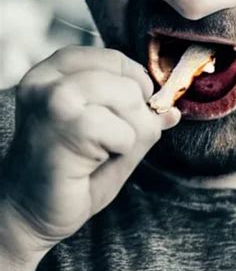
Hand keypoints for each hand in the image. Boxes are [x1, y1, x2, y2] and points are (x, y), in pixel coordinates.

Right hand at [0, 46, 179, 259]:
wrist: (29, 213)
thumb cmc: (70, 174)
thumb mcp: (112, 138)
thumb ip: (141, 119)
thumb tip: (172, 110)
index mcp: (54, 72)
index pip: (114, 58)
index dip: (136, 83)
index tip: (135, 108)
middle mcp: (48, 79)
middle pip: (128, 81)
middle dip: (137, 117)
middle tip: (112, 142)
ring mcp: (53, 99)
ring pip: (130, 99)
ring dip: (130, 134)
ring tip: (101, 152)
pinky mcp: (64, 125)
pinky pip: (125, 131)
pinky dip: (122, 151)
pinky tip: (92, 163)